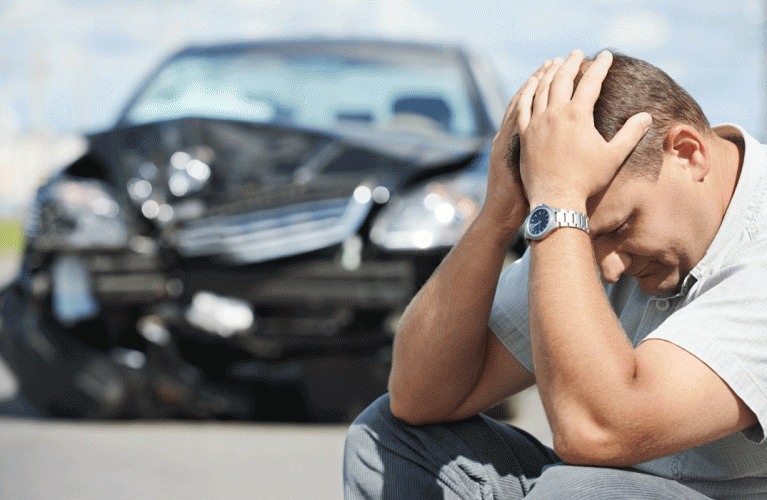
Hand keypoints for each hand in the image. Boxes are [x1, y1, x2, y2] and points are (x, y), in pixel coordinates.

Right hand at [481, 62, 552, 236]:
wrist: (503, 215)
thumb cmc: (522, 199)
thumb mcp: (532, 171)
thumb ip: (546, 154)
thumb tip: (568, 144)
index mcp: (518, 139)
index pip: (534, 106)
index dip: (545, 87)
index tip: (559, 70)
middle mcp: (512, 136)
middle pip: (528, 99)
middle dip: (542, 78)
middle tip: (556, 59)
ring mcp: (507, 141)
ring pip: (520, 105)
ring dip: (533, 84)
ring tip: (547, 67)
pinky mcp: (506, 150)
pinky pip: (514, 121)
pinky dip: (522, 104)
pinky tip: (533, 91)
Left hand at [515, 50, 651, 211]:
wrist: (555, 200)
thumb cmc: (587, 180)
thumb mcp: (614, 157)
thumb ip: (631, 134)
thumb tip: (646, 116)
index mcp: (577, 115)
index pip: (591, 82)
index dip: (600, 66)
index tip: (606, 55)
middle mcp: (554, 114)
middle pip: (562, 78)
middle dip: (571, 62)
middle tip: (577, 53)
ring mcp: (536, 123)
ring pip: (541, 88)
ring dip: (549, 72)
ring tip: (555, 62)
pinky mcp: (524, 134)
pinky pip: (523, 105)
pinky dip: (528, 91)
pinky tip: (532, 83)